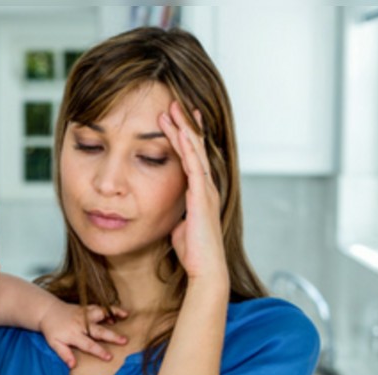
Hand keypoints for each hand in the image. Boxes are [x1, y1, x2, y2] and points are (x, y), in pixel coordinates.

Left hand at [40, 300, 127, 367]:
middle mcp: (81, 324)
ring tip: (126, 315)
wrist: (47, 311)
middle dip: (112, 336)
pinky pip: (99, 307)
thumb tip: (72, 365)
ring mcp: (84, 314)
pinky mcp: (86, 308)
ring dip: (113, 313)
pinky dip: (109, 309)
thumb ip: (64, 354)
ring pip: (100, 313)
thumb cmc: (52, 329)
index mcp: (74, 335)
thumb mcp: (54, 343)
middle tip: (124, 340)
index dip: (99, 351)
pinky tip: (118, 313)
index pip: (88, 345)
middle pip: (98, 331)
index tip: (109, 357)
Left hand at [159, 101, 228, 286]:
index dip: (184, 137)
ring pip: (195, 151)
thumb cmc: (193, 252)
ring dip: (183, 129)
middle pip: (195, 147)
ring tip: (173, 108)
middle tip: (174, 102)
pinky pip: (193, 166)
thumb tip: (170, 214)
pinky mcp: (201, 196)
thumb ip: (177, 214)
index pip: (192, 157)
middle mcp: (206, 186)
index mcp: (200, 192)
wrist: (206, 268)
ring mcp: (205, 189)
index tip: (175, 119)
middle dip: (184, 124)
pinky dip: (186, 148)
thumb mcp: (179, 227)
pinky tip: (179, 133)